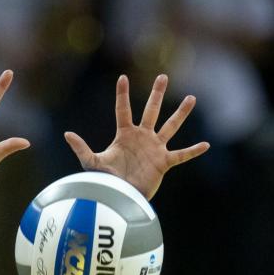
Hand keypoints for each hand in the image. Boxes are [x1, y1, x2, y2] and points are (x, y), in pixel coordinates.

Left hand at [64, 74, 209, 199]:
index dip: (123, 94)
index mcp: (125, 135)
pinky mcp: (163, 162)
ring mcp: (154, 148)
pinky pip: (181, 155)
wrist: (120, 198)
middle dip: (157, 94)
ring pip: (170, 126)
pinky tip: (206, 145)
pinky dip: (193, 151)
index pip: (123, 110)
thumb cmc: (106, 181)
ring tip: (191, 98)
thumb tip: (66, 133)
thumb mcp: (92, 163)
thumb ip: (81, 148)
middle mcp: (142, 137)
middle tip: (163, 76)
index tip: (123, 78)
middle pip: (151, 111)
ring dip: (180, 114)